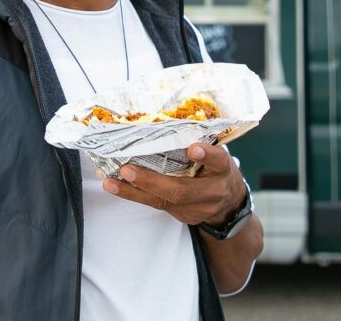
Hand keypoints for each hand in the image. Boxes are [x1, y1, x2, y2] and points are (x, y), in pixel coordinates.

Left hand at [102, 143, 246, 226]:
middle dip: (152, 181)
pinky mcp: (185, 217)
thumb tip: (163, 124)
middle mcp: (212, 191)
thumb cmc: (215, 169)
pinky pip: (158, 205)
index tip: (192, 148)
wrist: (228, 203)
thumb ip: (197, 143)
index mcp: (222, 169)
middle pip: (182, 190)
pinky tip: (117, 187)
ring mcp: (198, 208)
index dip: (206, 155)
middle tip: (128, 170)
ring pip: (164, 201)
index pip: (217, 161)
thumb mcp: (215, 153)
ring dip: (135, 191)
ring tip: (112, 182)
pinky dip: (136, 195)